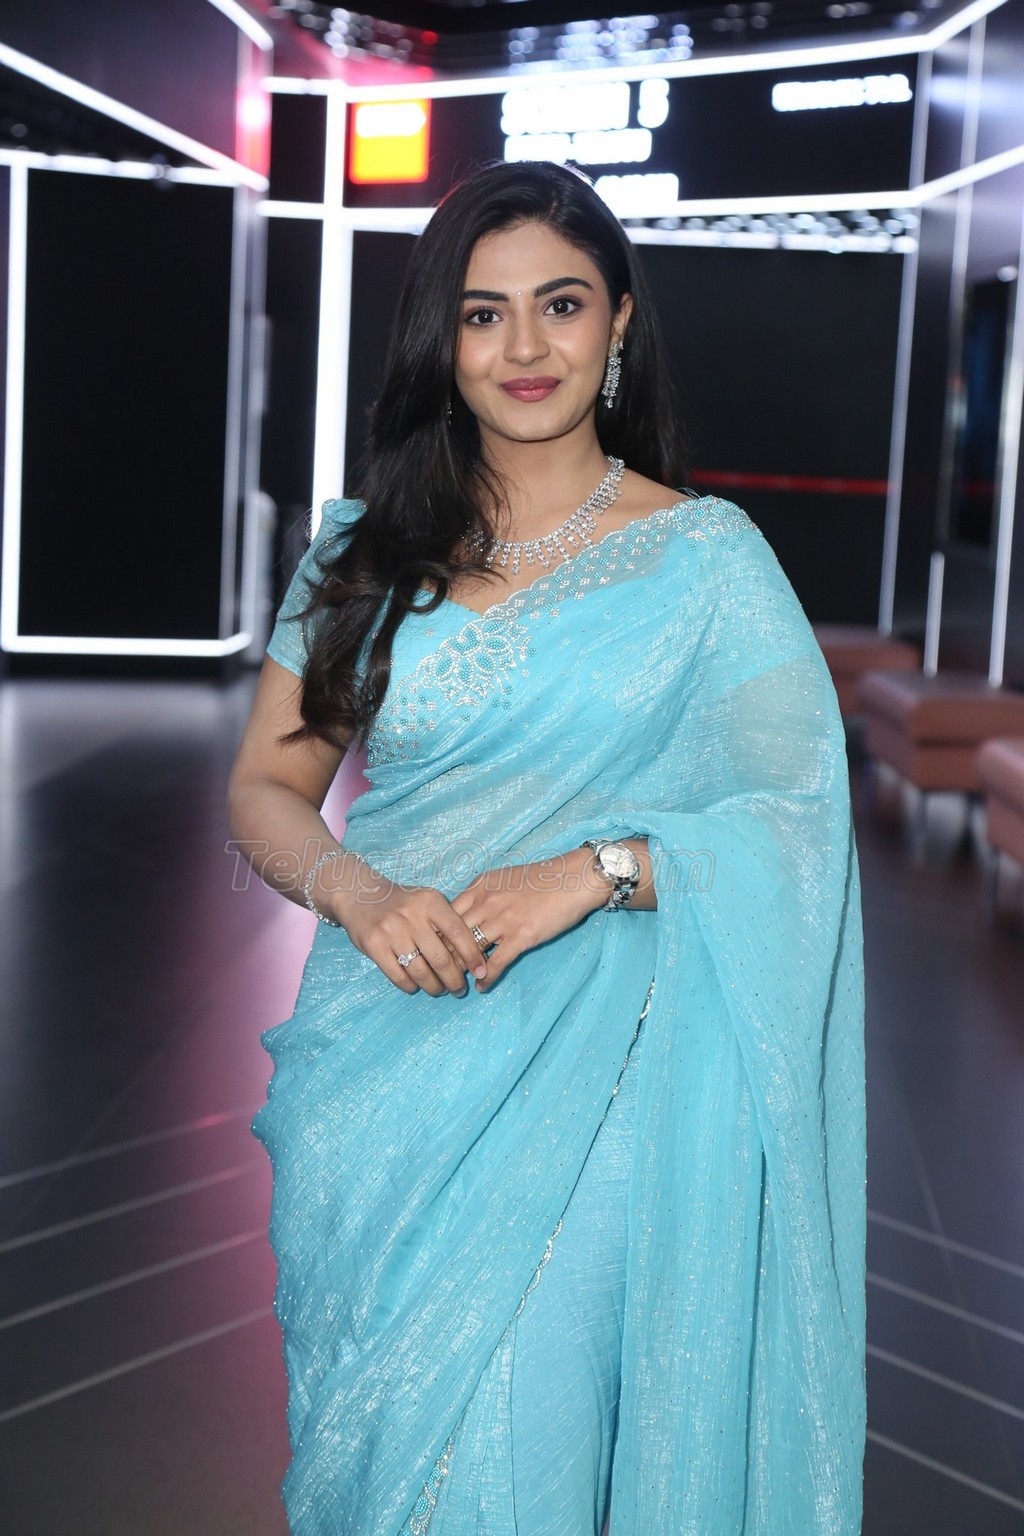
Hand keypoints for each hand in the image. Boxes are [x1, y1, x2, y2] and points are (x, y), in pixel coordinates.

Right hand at [331, 864, 488, 996]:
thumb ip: (446, 922)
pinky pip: (398, 976)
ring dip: (434, 987)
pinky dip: (410, 986)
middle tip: (459, 989)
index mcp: (431, 902)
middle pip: (441, 958)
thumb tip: (470, 957)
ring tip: (439, 989)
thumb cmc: (403, 903)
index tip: (480, 971)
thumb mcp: (427, 901)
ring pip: (420, 971)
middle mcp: (412, 915)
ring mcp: (391, 931)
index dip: (472, 956)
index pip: (459, 933)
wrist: (360, 894)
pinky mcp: (374, 946)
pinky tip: (415, 986)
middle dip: (454, 979)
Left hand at [449, 847, 605, 992]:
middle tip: (439, 973)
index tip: (433, 951)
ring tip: (457, 984)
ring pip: (469, 952)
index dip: (437, 936)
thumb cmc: (540, 879)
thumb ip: (482, 894)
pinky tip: (482, 987)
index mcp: (479, 887)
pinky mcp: (520, 937)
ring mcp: (502, 921)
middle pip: (452, 936)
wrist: (572, 880)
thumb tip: (467, 914)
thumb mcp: (503, 879)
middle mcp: (485, 903)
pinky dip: (486, 979)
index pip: (446, 916)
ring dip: (461, 971)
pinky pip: (495, 963)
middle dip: (443, 957)